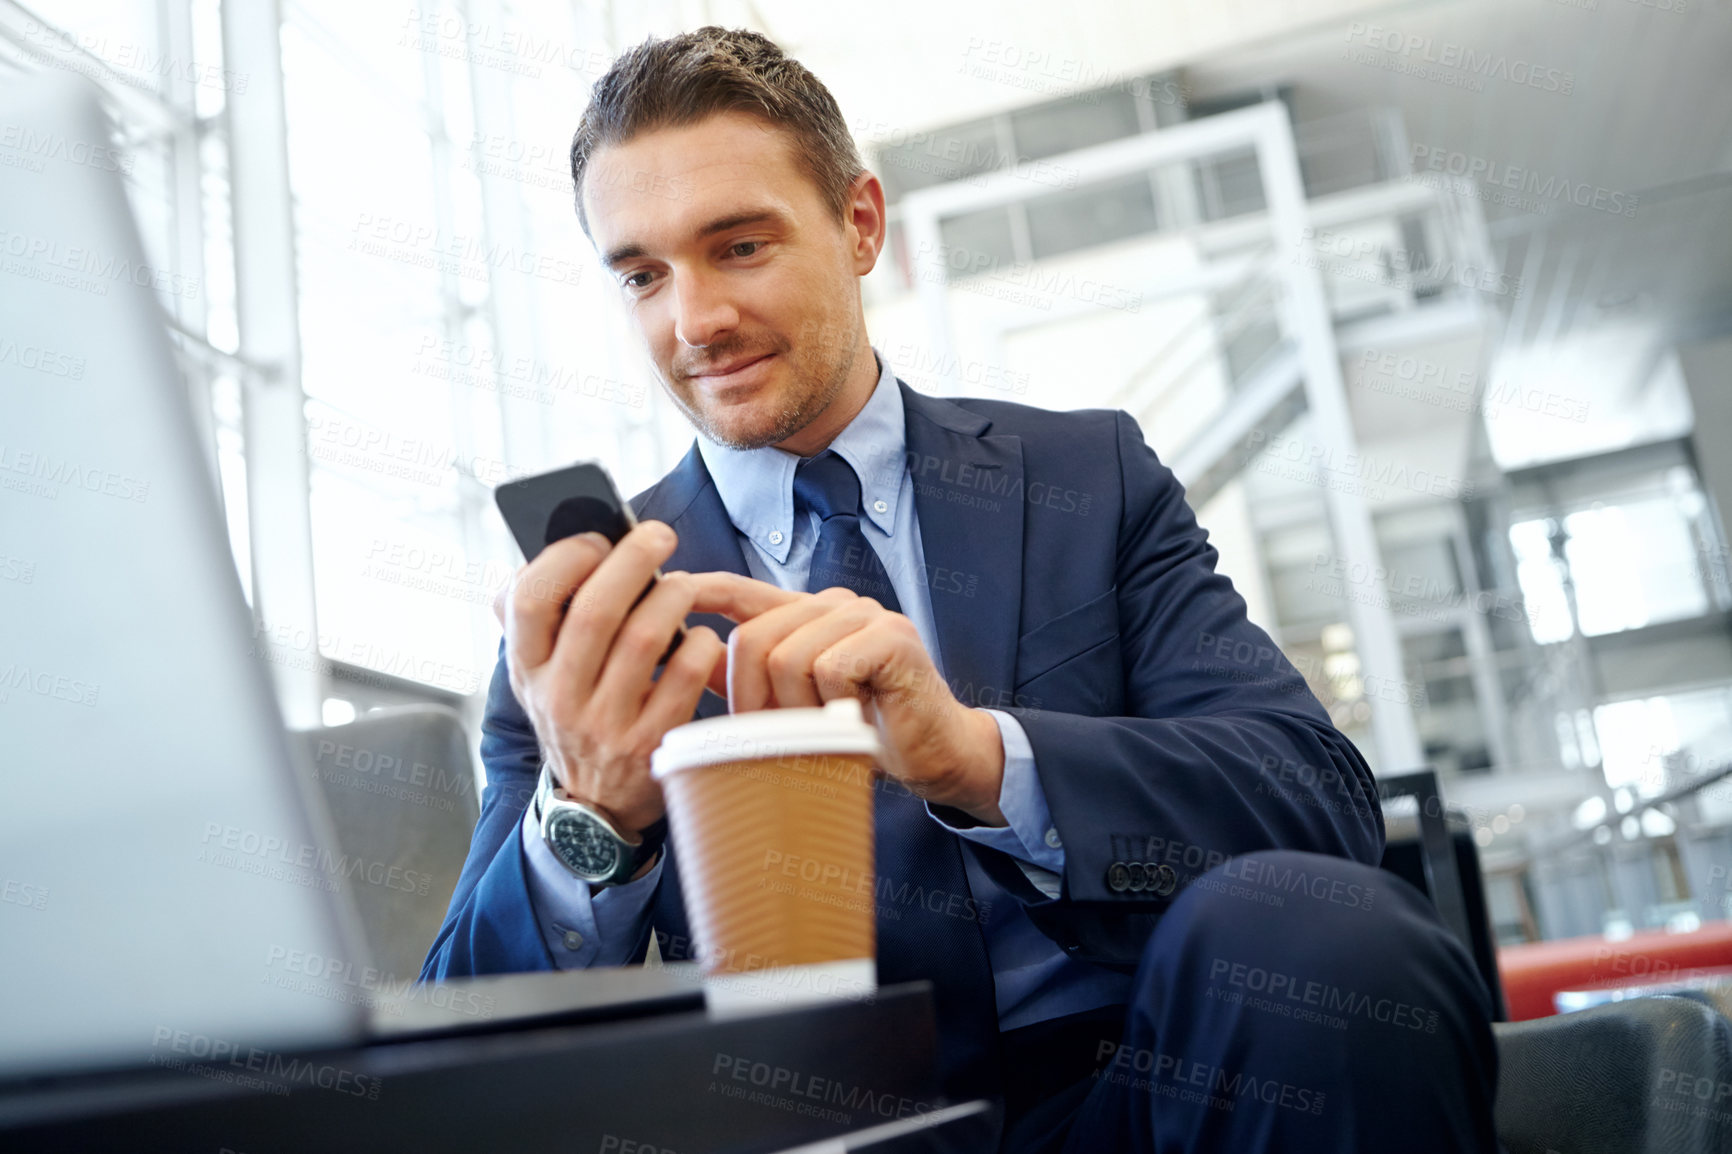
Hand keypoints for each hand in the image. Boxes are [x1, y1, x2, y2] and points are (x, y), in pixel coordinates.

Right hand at [493, 522, 726, 839]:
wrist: (596, 806)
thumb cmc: (577, 714)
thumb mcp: (541, 675)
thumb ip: (543, 618)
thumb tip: (569, 545)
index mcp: (527, 670)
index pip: (525, 600)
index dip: (564, 558)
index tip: (596, 538)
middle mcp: (559, 698)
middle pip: (595, 611)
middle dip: (633, 560)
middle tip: (658, 535)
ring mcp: (605, 725)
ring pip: (644, 638)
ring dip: (672, 597)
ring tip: (682, 586)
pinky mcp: (651, 744)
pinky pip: (684, 676)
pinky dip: (701, 645)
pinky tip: (703, 638)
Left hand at [690, 573, 1007, 826]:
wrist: (934, 752)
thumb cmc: (866, 729)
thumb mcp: (796, 706)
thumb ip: (751, 678)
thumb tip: (691, 660)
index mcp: (806, 616)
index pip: (742, 591)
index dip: (702, 591)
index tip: (668, 593)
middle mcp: (833, 604)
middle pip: (753, 638)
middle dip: (752, 698)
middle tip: (778, 734)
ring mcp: (865, 615)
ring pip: (787, 657)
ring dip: (798, 709)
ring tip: (828, 727)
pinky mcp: (891, 636)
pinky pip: (829, 668)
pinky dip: (834, 705)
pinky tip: (857, 718)